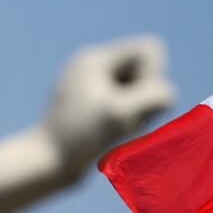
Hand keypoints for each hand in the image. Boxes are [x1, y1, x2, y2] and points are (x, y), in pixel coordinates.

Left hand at [45, 35, 174, 178]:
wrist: (45, 163)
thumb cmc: (79, 138)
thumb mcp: (120, 115)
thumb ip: (152, 98)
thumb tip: (167, 92)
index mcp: (94, 59)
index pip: (148, 49)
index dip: (153, 75)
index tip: (135, 102)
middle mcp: (91, 67)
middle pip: (143, 69)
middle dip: (145, 95)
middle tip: (127, 122)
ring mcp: (90, 86)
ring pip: (138, 89)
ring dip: (139, 110)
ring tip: (120, 131)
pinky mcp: (91, 106)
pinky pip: (128, 105)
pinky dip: (129, 120)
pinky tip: (114, 137)